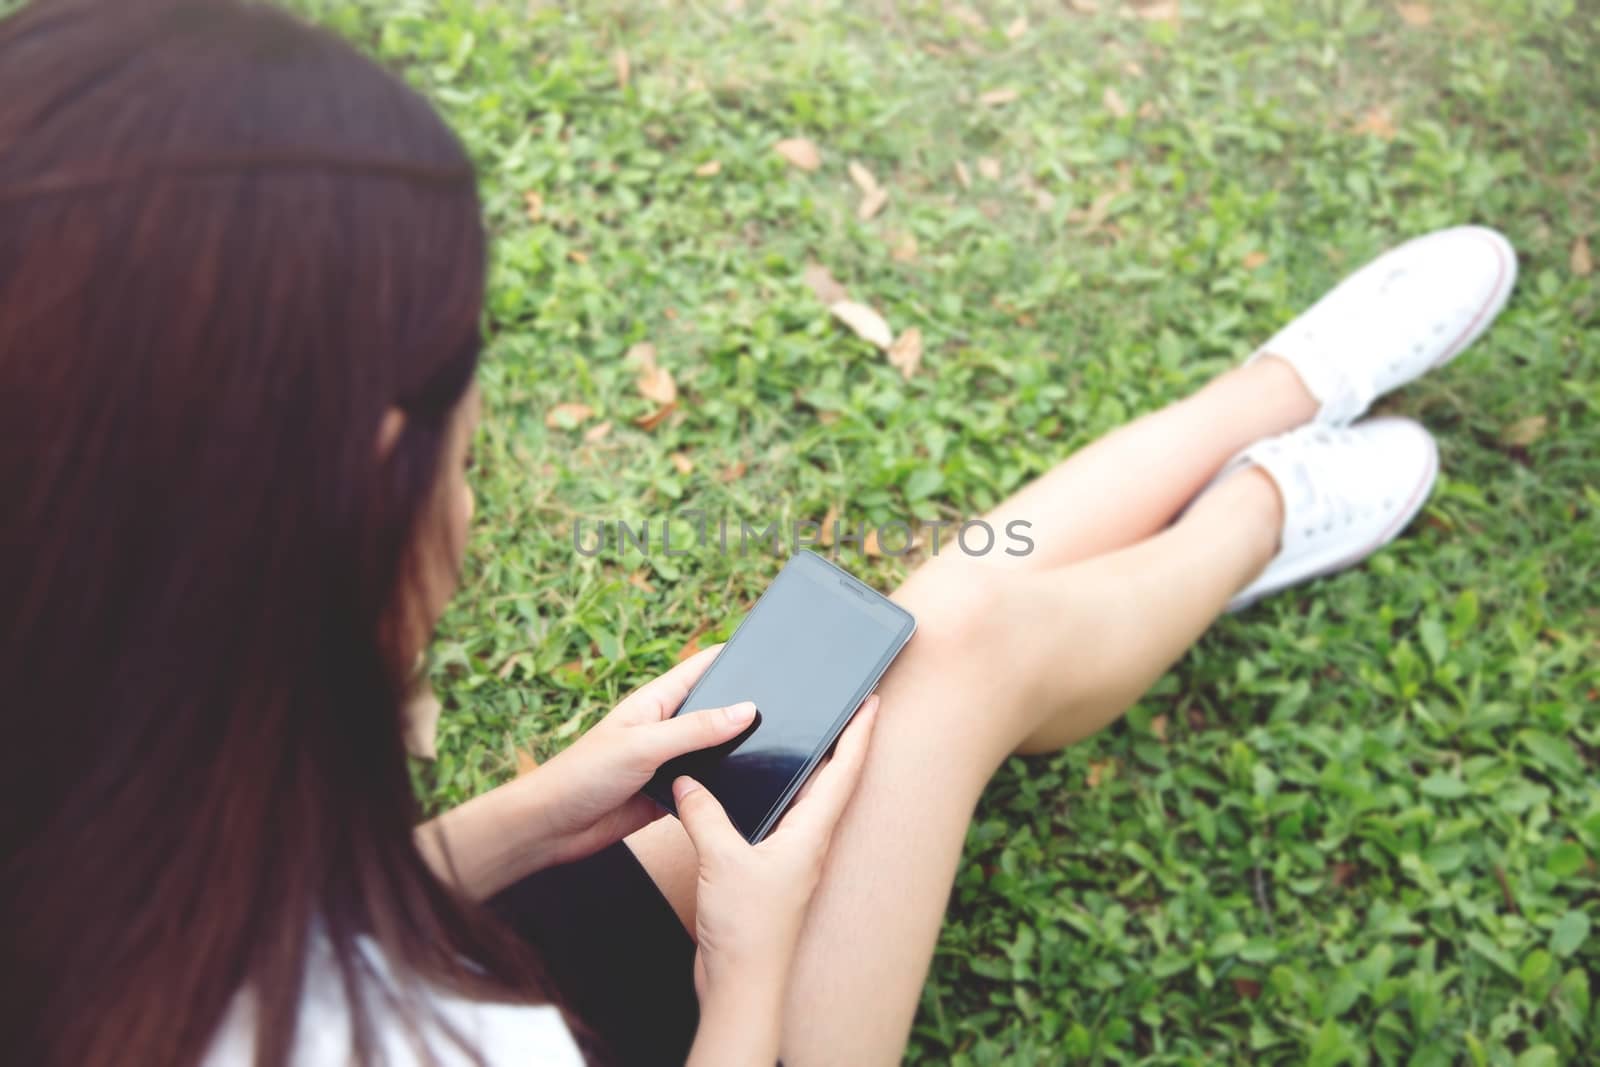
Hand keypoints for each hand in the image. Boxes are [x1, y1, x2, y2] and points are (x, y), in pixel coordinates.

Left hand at [524, 645, 755, 866]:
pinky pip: (705, 786)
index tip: (767, 649)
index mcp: (655, 701)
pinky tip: (746, 790)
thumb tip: (746, 709)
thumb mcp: (644, 744)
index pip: (702, 667)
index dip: (732, 656)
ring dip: (735, 751)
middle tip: (785, 705)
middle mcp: (665, 728)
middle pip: (714, 710)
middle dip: (744, 707)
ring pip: (714, 751)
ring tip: (775, 747)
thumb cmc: (583, 775)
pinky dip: (722, 787)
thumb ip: (696, 729)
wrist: (552, 827)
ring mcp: (668, 761)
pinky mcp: (669, 794)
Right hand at [674, 693, 879, 1007]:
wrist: (741, 985)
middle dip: (842, 744)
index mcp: (810, 834)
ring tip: (806, 737)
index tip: (872, 701)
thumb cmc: (747, 930)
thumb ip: (705, 815)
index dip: (860, 734)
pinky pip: (779, 823)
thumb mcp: (721, 860)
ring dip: (811, 770)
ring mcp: (791, 859)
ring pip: (807, 803)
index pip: (844, 772)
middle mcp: (808, 843)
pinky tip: (755, 793)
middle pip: (833, 782)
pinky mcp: (770, 874)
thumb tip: (687, 782)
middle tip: (846, 708)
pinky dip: (775, 799)